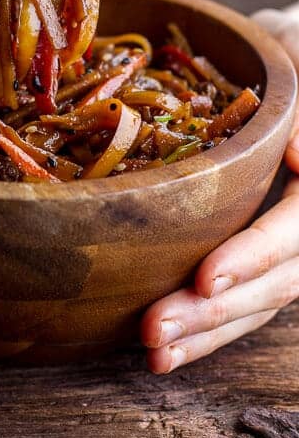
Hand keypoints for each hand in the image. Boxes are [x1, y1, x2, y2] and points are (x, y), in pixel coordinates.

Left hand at [141, 5, 298, 372]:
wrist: (293, 99)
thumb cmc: (288, 82)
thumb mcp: (294, 86)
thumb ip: (292, 125)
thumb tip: (294, 156)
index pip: (293, 231)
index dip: (253, 256)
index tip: (206, 276)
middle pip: (270, 284)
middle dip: (212, 311)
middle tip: (152, 328)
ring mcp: (291, 260)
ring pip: (253, 309)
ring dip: (203, 335)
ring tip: (152, 352)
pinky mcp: (262, 272)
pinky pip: (239, 310)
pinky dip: (204, 335)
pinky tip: (162, 355)